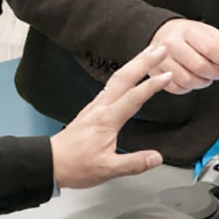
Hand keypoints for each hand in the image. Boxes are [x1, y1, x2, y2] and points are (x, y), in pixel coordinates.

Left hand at [49, 44, 173, 187]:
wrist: (50, 162)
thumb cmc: (75, 165)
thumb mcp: (107, 169)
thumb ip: (133, 163)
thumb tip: (156, 157)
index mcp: (107, 120)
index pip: (134, 97)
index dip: (152, 85)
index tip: (167, 75)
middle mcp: (101, 108)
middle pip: (124, 78)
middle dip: (144, 61)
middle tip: (160, 48)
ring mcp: (95, 106)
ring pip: (117, 78)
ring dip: (134, 64)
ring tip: (148, 54)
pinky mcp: (92, 109)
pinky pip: (111, 85)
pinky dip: (124, 74)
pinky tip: (127, 74)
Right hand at [149, 18, 218, 92]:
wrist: (162, 32)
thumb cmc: (188, 34)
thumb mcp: (210, 33)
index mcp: (188, 31)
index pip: (210, 48)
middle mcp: (172, 44)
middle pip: (199, 66)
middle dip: (214, 73)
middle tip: (218, 72)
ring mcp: (162, 59)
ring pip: (187, 79)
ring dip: (202, 83)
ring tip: (206, 77)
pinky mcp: (155, 72)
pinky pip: (176, 88)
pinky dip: (188, 88)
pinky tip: (193, 80)